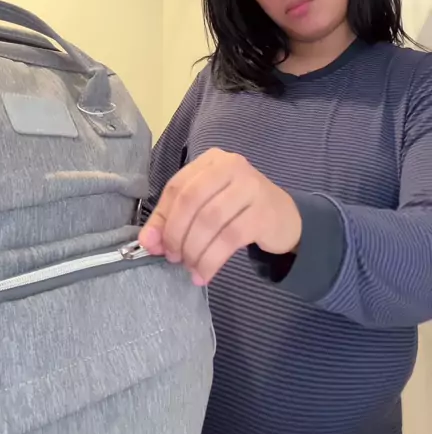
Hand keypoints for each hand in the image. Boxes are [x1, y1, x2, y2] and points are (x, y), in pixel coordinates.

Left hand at [139, 147, 301, 285]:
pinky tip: (204, 273)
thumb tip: (147, 241)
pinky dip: (211, 260)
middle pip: (191, 201)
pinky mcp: (264, 212)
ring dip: (193, 250)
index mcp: (212, 160)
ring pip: (209, 221)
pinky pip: (229, 239)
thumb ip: (175, 218)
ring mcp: (251, 186)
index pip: (177, 186)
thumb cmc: (239, 210)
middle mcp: (231, 166)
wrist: (285, 218)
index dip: (161, 218)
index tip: (152, 245)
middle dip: (176, 234)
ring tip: (190, 267)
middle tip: (173, 258)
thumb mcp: (206, 206)